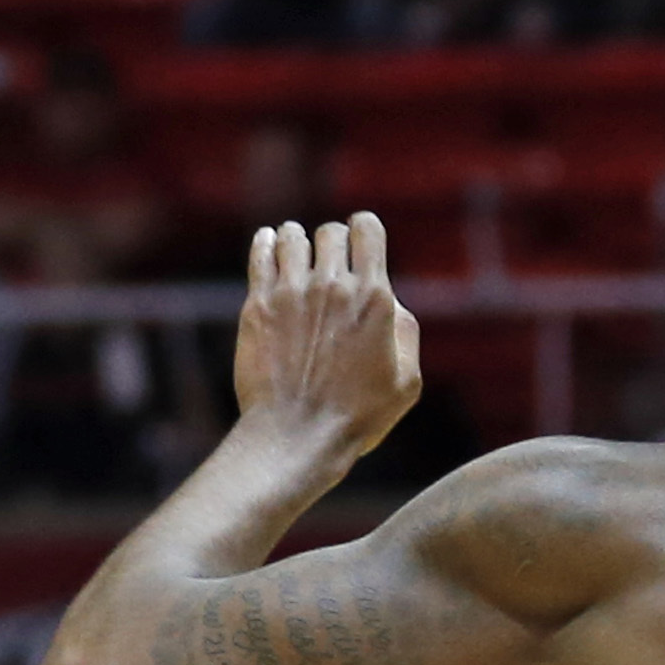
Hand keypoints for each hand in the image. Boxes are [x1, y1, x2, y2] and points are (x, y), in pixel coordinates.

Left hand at [234, 213, 422, 461]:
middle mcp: (332, 287)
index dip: (365, 229)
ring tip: (296, 250)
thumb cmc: (358, 416)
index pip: (367, 228)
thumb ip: (404, 330)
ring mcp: (292, 294)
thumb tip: (388, 300)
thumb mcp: (406, 380)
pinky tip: (269, 242)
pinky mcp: (258, 306)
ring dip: (297, 240)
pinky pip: (260, 255)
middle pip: (330, 232)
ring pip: (292, 237)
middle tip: (328, 257)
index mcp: (373, 298)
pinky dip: (266, 242)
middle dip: (333, 240)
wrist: (298, 435)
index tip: (360, 240)